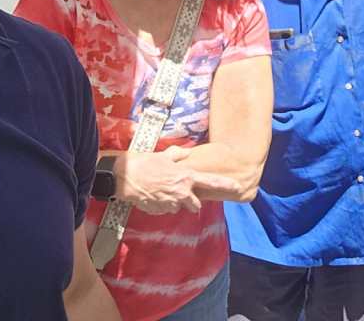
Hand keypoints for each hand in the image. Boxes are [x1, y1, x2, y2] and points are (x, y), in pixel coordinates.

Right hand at [114, 146, 242, 214]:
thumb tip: (186, 153)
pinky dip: (162, 205)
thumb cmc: (145, 163)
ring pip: (178, 207)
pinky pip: (165, 210)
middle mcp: (182, 193)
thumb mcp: (164, 155)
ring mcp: (170, 204)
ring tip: (161, 190)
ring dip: (174, 202)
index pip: (211, 182)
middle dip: (192, 202)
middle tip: (181, 193)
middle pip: (196, 205)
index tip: (238, 186)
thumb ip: (179, 155)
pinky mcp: (159, 211)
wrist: (124, 177)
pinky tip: (153, 194)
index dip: (226, 185)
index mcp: (186, 177)